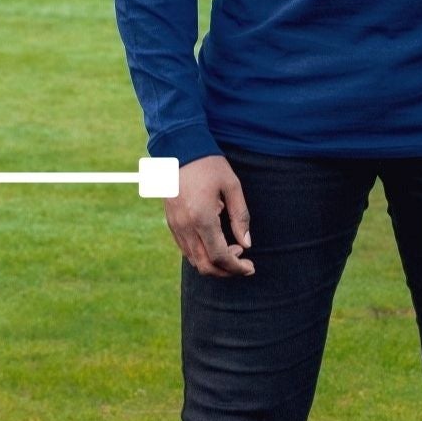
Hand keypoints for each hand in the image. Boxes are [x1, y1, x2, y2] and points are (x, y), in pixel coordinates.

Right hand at [166, 155, 254, 276]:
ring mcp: (175, 226)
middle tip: (243, 264)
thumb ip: (240, 217)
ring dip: (214, 263)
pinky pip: (185, 249)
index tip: (250, 267)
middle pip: (205, 265)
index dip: (237, 267)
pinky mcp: (171, 222)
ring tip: (232, 250)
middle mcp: (186, 226)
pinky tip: (216, 242)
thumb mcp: (232, 186)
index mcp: (202, 218)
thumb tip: (246, 243)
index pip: (220, 256)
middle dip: (226, 271)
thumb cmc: (209, 165)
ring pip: (194, 260)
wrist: (179, 148)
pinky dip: (202, 254)